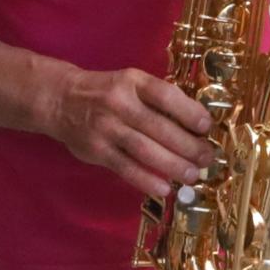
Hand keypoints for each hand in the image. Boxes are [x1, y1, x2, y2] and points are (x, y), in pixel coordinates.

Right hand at [46, 67, 212, 197]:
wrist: (61, 100)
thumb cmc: (107, 92)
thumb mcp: (131, 83)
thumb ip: (157, 99)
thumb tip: (195, 124)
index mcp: (133, 82)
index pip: (166, 96)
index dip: (189, 112)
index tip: (207, 127)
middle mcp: (120, 103)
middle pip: (159, 127)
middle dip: (188, 146)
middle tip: (207, 158)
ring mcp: (106, 128)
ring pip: (145, 150)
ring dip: (173, 165)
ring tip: (192, 175)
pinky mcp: (96, 150)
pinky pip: (126, 168)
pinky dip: (147, 180)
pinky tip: (165, 188)